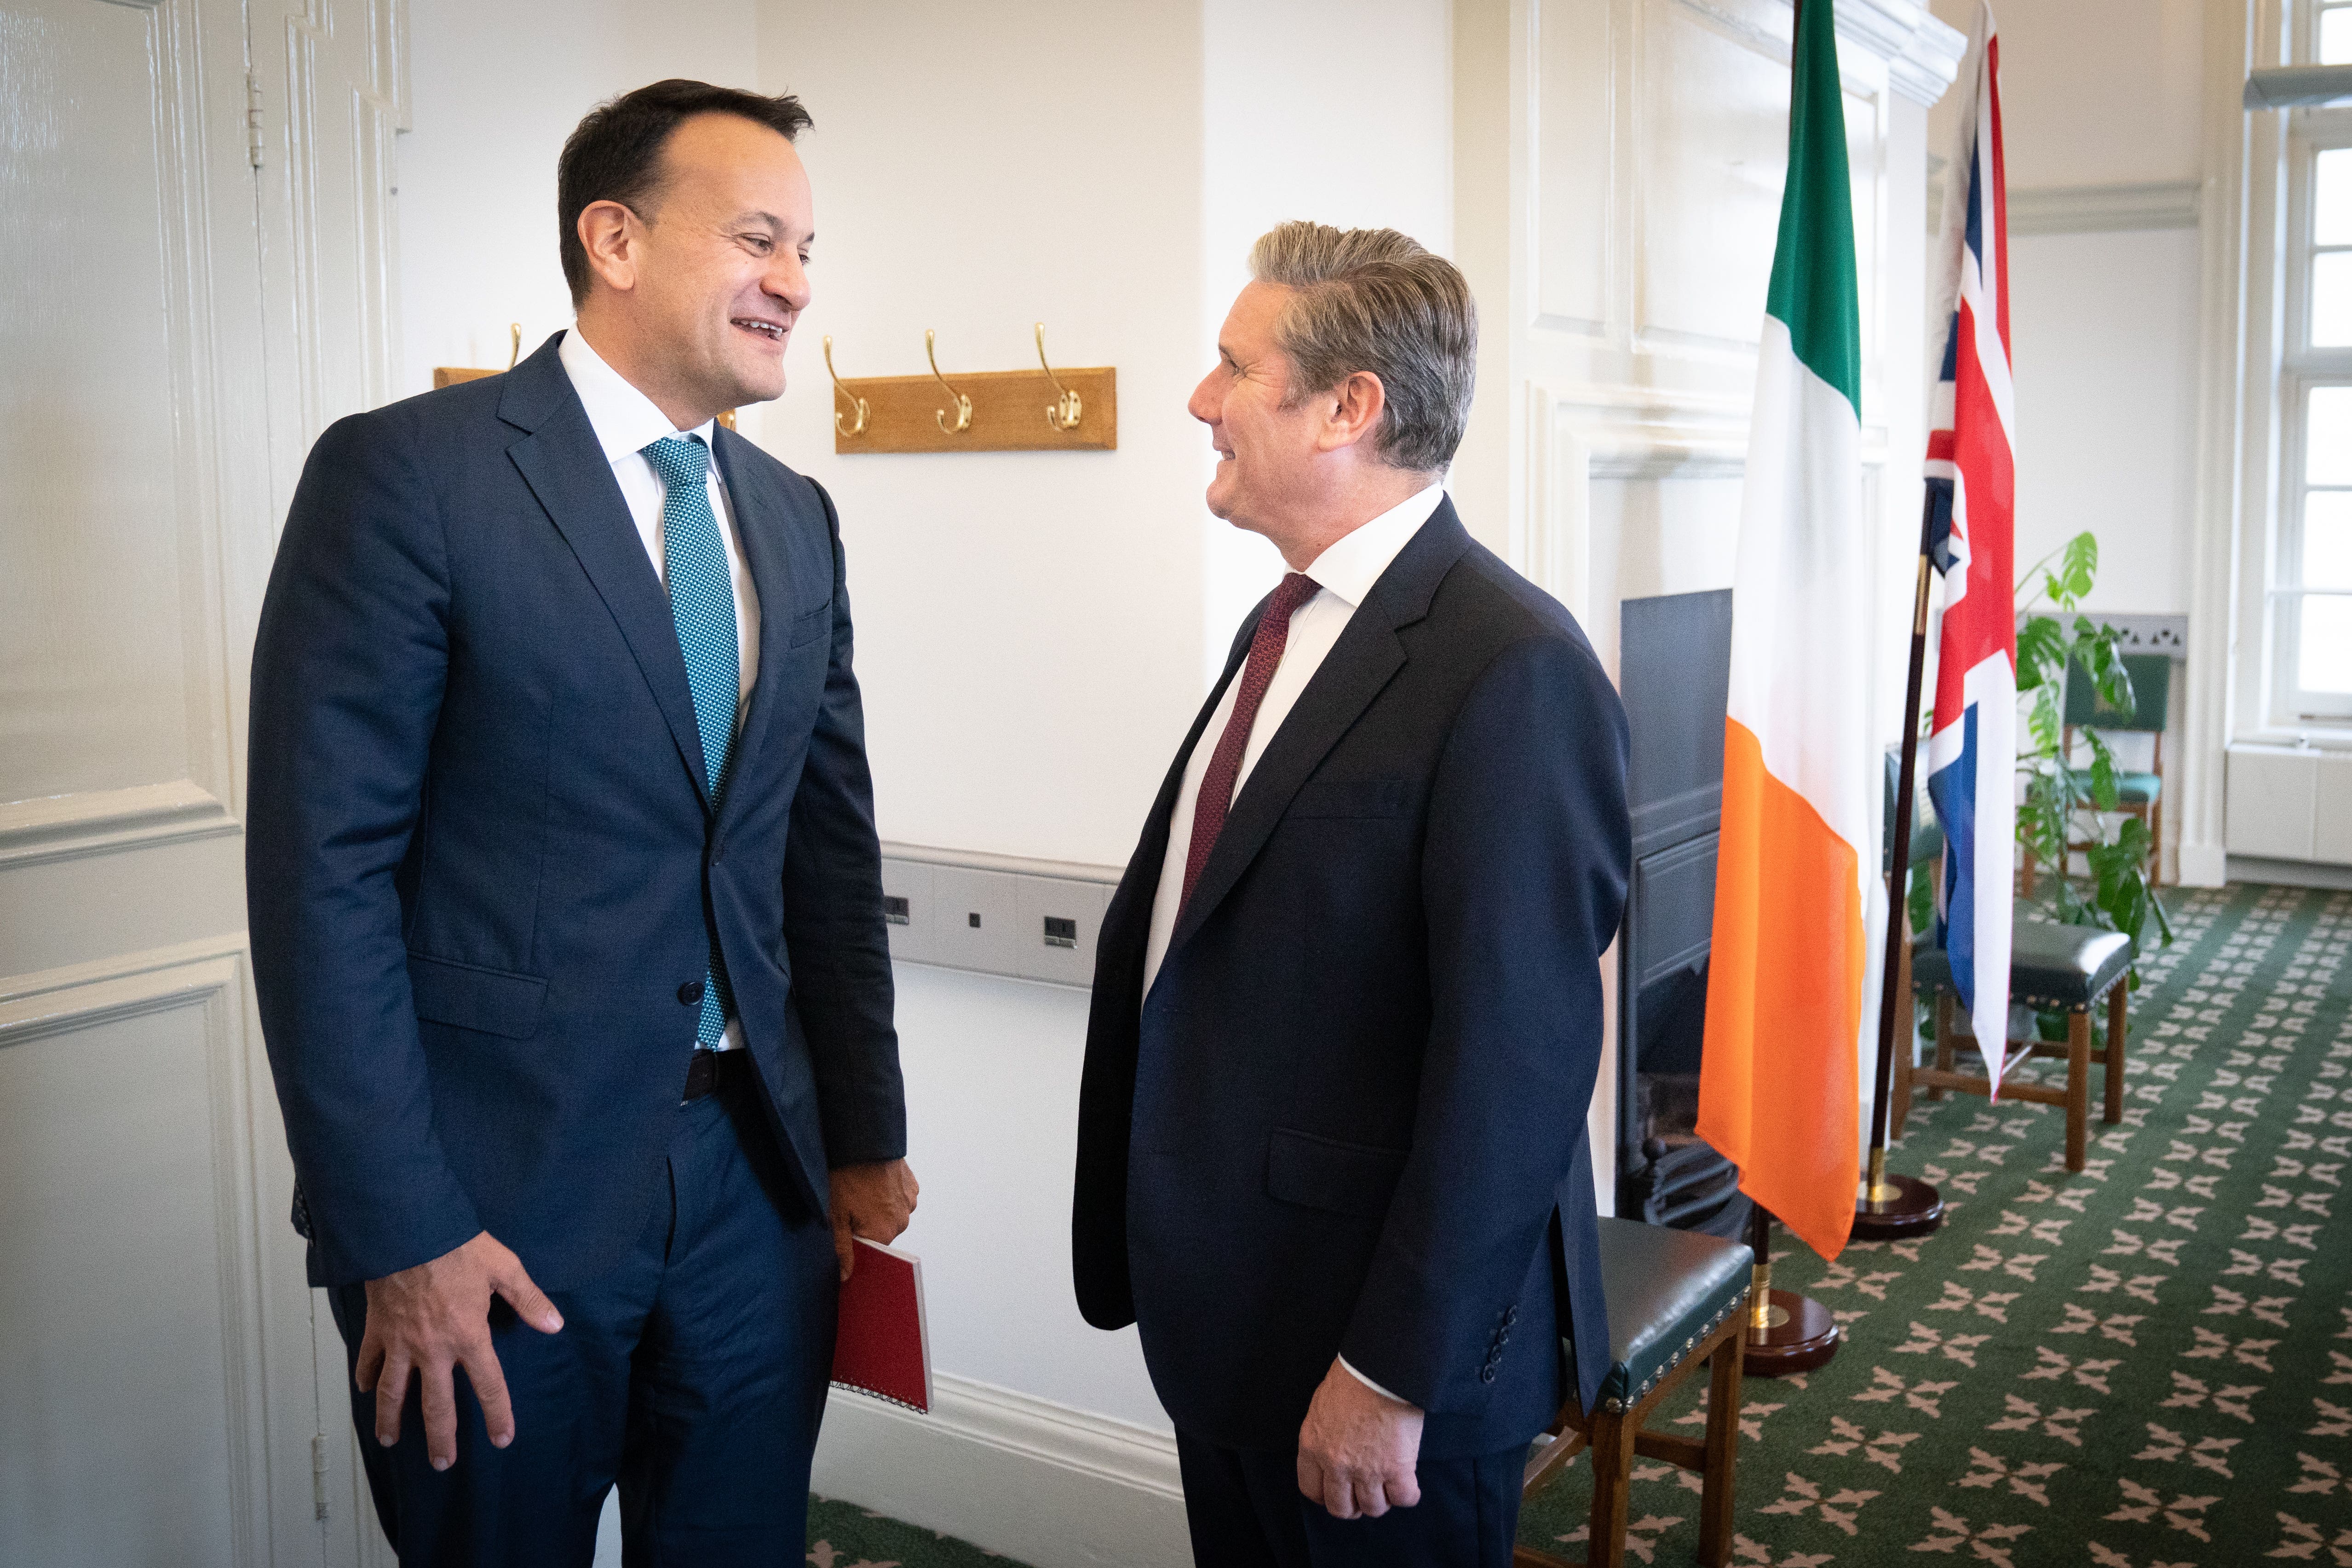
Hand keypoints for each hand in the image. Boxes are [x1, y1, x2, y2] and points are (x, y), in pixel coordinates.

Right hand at [355, 1231, 562, 1470]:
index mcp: (468, 1336)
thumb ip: (529, 1300)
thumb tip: (555, 1325)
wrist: (408, 1229)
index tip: (501, 1439)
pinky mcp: (377, 1329)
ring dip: (390, 1419)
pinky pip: (368, 1360)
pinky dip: (364, 1376)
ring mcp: (401, 1342)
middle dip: (440, 1437)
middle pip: (437, 1405)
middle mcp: (433, 1349)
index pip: (489, 1386)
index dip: (498, 1415)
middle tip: (442, 1463)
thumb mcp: (504, 1268)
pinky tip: (363, 1389)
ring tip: (389, 1441)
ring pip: (393, 1392)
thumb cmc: (459, 1246)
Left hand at [828, 1159, 918, 1279]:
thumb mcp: (836, 1215)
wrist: (863, 1143)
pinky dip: (890, 1196)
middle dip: (867, 1225)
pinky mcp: (913, 1188)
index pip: (870, 1250)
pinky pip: (901, 1201)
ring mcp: (910, 1203)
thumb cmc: (846, 1178)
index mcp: (883, 1233)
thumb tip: (846, 1276)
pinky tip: (876, 1184)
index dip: (856, 1241)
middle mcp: (901, 1222)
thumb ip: (843, 1248)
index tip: (848, 1228)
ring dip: (880, 1210)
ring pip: (892, 1216)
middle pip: (882, 1233)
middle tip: (851, 1206)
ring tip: (864, 1192)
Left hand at [1296, 1357, 1423, 1518]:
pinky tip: (1408, 1482)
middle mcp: (1336, 1464)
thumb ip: (1322, 1436)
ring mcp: (1366, 1469)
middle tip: (1364, 1494)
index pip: (1311, 1490)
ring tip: (1387, 1484)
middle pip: (1340, 1508)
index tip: (1337, 1491)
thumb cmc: (1352, 1379)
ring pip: (1372, 1508)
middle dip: (1353, 1506)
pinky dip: (1408, 1494)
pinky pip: (1404, 1499)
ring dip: (1381, 1500)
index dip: (1325, 1495)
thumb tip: (1331, 1452)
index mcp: (1313, 1447)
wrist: (1380, 1368)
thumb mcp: (1321, 1408)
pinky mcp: (1397, 1468)